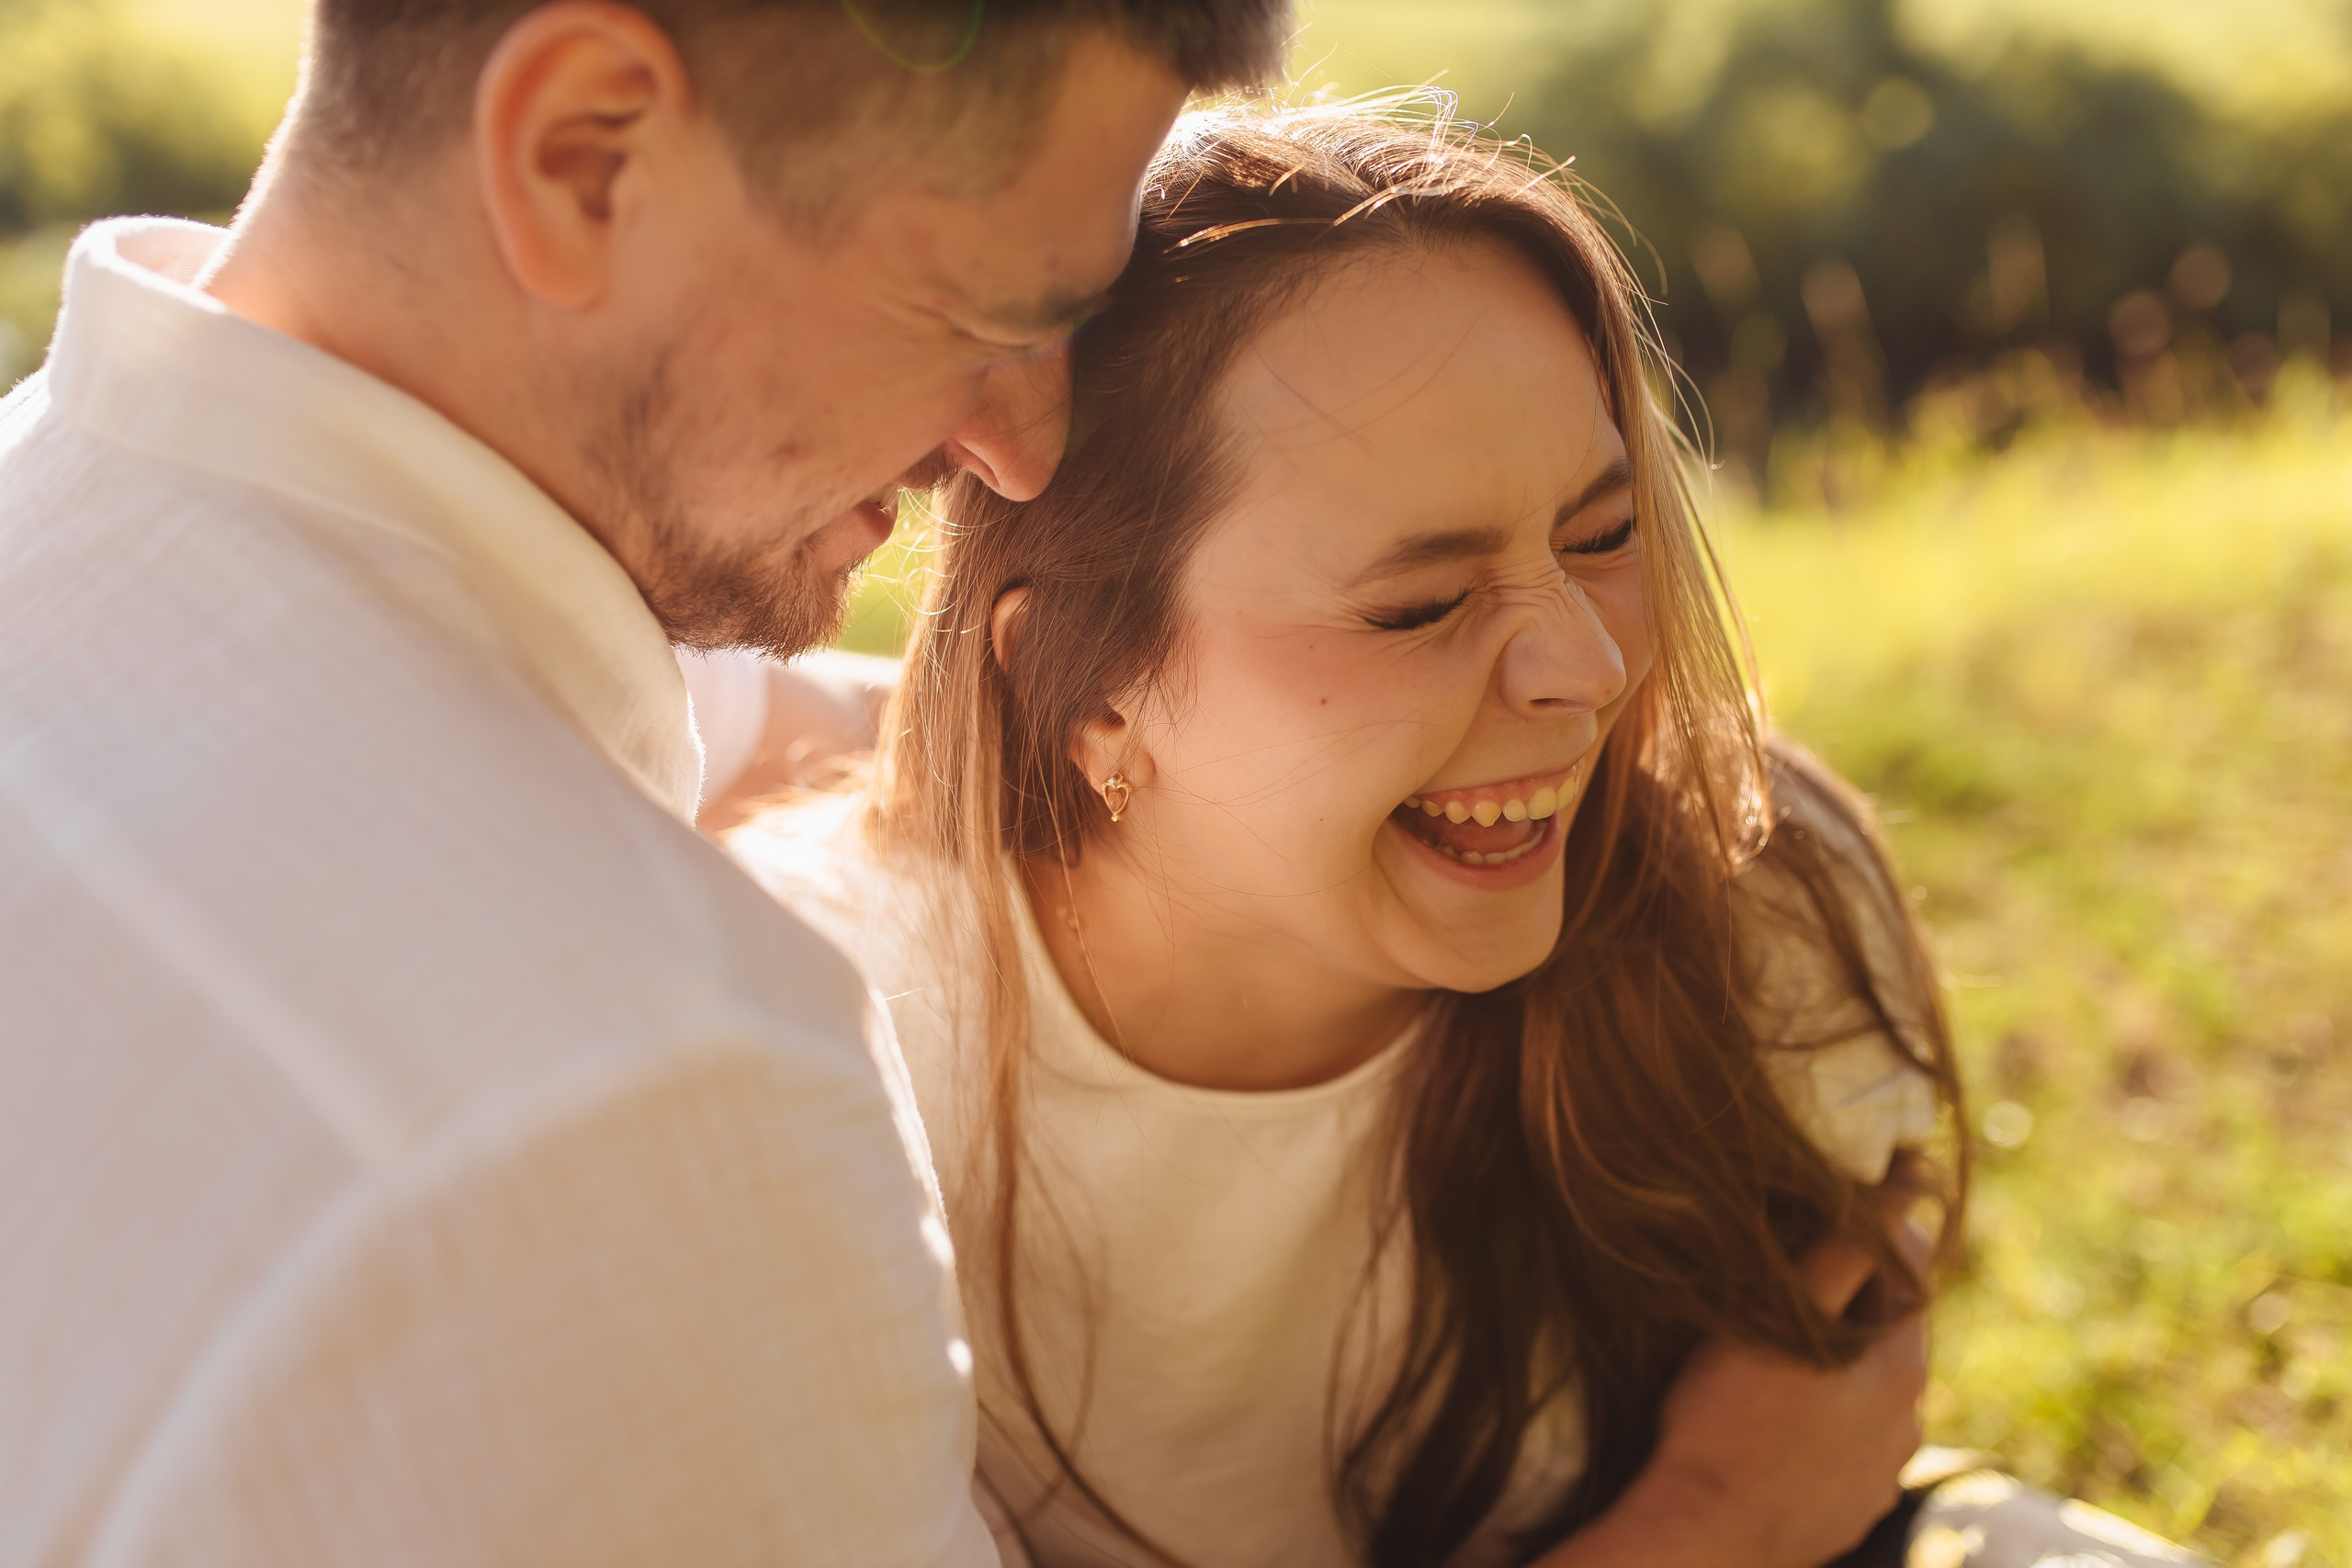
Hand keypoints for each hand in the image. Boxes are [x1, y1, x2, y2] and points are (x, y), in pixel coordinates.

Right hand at [1536, 1194, 1932, 1567]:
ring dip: (1840, 1363)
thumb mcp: (1778, 1316)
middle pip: (1891, 1328)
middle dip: (1850, 1298)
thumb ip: (1844, 1252)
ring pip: (1872, 1388)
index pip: (1911, 1267)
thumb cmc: (1727, 1418)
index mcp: (1899, 1364)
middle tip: (1786, 1285)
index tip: (1820, 1218)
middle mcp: (1908, 1418)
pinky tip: (1777, 1422)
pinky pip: (1854, 1442)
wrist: (1707, 1534)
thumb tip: (1900, 1196)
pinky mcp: (1856, 1503)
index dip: (1868, 1231)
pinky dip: (1828, 1421)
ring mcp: (1885, 1467)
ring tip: (1774, 1361)